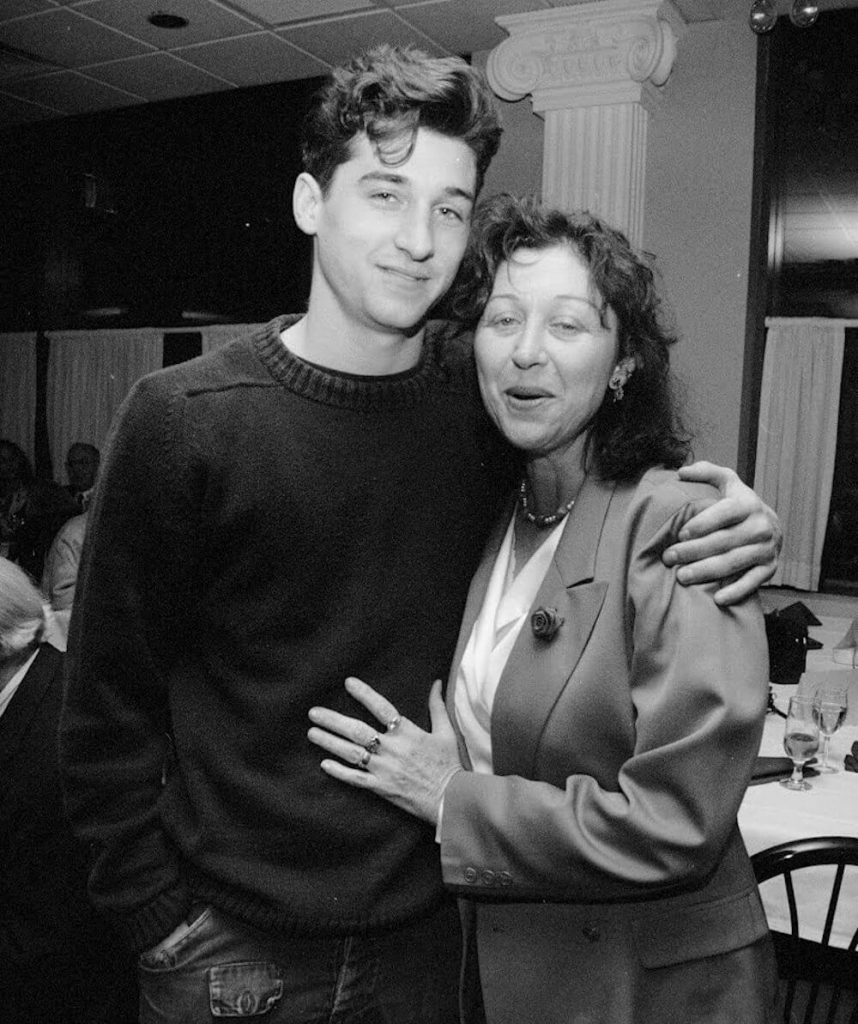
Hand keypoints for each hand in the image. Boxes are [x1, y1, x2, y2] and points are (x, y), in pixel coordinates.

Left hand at [307, 677, 462, 824]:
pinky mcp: (381, 787)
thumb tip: (437, 683)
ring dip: (329, 742)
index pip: (381, 707)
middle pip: (356, 730)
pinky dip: (339, 771)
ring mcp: (384, 769)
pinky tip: (324, 764)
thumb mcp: (446, 731)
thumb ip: (437, 706)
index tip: (348, 683)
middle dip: (333, 720)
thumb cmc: (450, 764)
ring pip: (351, 753)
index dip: (364, 694)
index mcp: (407, 732)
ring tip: (312, 733)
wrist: (451, 798)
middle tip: (314, 712)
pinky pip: (355, 779)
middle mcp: (392, 748)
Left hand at [662, 461, 781, 605]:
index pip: (724, 513)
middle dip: (694, 551)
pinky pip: (752, 582)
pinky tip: (717, 598)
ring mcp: (766, 549)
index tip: (681, 533)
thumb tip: (681, 471)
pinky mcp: (770, 568)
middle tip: (669, 557)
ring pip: (733, 562)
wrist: (772, 527)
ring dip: (706, 571)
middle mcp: (760, 526)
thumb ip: (706, 472)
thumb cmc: (739, 505)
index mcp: (747, 504)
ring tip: (681, 577)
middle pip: (724, 541)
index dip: (703, 523)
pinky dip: (736, 591)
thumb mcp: (728, 482)